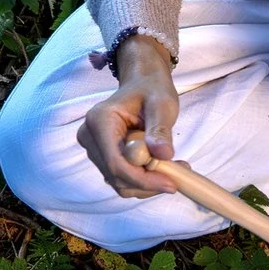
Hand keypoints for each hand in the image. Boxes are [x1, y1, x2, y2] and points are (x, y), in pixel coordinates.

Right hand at [80, 37, 180, 197]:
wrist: (142, 85)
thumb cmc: (151, 89)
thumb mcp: (162, 105)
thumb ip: (160, 129)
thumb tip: (163, 154)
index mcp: (99, 120)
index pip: (115, 162)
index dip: (142, 179)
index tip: (171, 184)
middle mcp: (90, 137)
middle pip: (116, 176)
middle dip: (148, 183)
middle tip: (178, 176)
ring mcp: (94, 149)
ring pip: (120, 182)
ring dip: (148, 183)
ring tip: (174, 167)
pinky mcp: (102, 157)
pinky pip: (122, 179)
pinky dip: (143, 179)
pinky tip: (161, 167)